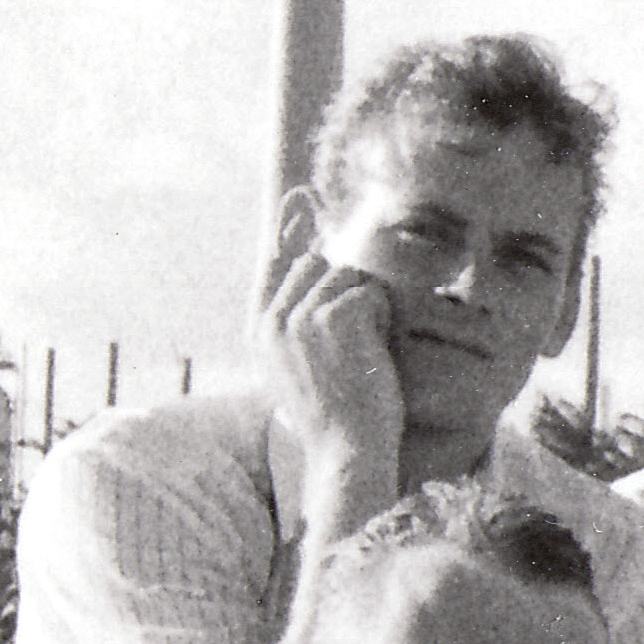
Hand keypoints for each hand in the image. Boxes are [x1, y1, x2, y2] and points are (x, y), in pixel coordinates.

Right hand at [253, 191, 407, 521]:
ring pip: (347, 276)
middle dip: (346, 287)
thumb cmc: (336, 412)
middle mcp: (273, 320)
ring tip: (364, 350)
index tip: (295, 195)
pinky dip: (383, 317)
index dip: (287, 231)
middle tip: (360, 332)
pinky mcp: (332, 318)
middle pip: (317, 263)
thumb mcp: (303, 366)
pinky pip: (370, 293)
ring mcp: (299, 318)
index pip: (272, 265)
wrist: (348, 448)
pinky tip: (374, 352)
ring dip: (368, 306)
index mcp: (261, 331)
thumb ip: (299, 323)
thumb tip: (315, 269)